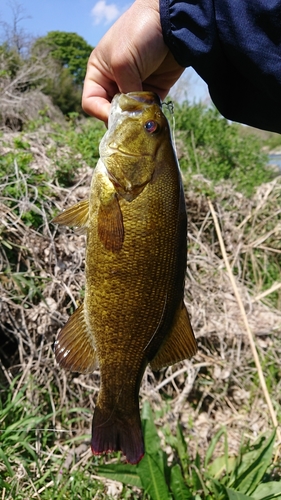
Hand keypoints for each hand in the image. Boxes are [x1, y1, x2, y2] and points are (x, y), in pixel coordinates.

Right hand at [82, 0, 183, 122]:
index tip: (115, 117)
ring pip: (131, 113)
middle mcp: (115, 81)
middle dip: (120, 118)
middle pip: (112, 111)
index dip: (101, 112)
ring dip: (137, 119)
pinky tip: (154, 115)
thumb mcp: (124, 62)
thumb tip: (130, 118)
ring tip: (144, 119)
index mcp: (99, 72)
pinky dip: (150, 115)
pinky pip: (148, 110)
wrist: (173, 21)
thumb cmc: (140, 33)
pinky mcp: (154, 90)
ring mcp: (135, 86)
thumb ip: (125, 93)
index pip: (91, 102)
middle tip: (131, 123)